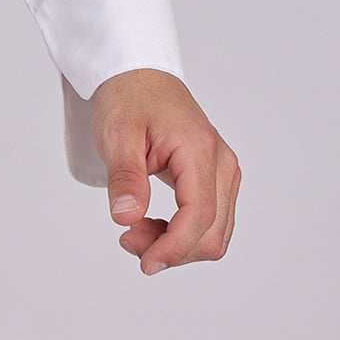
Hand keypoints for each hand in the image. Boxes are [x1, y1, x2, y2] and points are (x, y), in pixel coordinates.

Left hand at [90, 68, 239, 276]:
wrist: (139, 76)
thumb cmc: (129, 99)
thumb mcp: (116, 134)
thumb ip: (124, 177)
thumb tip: (125, 217)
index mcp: (200, 150)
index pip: (200, 215)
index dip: (174, 248)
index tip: (144, 262)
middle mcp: (222, 163)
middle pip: (213, 233)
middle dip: (172, 250)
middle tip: (127, 239)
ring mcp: (223, 172)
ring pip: (215, 233)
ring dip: (178, 246)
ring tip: (136, 231)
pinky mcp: (216, 179)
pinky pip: (210, 221)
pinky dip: (183, 234)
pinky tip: (153, 226)